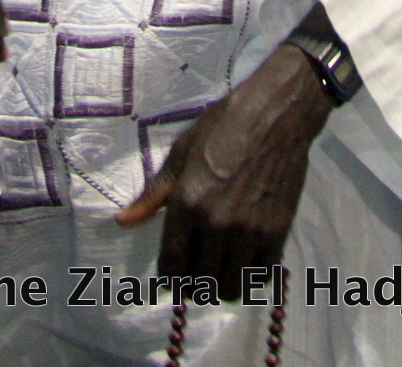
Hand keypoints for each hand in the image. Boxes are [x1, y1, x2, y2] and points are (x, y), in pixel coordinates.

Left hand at [115, 44, 332, 288]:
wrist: (276, 115)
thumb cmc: (223, 127)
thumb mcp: (181, 154)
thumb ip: (153, 195)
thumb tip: (123, 222)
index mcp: (187, 203)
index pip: (172, 264)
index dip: (171, 278)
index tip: (175, 276)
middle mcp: (216, 223)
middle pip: (200, 282)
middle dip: (195, 284)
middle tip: (198, 272)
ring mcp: (249, 230)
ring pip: (230, 286)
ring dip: (222, 285)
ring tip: (222, 269)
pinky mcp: (277, 231)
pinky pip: (261, 275)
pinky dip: (251, 275)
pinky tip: (247, 259)